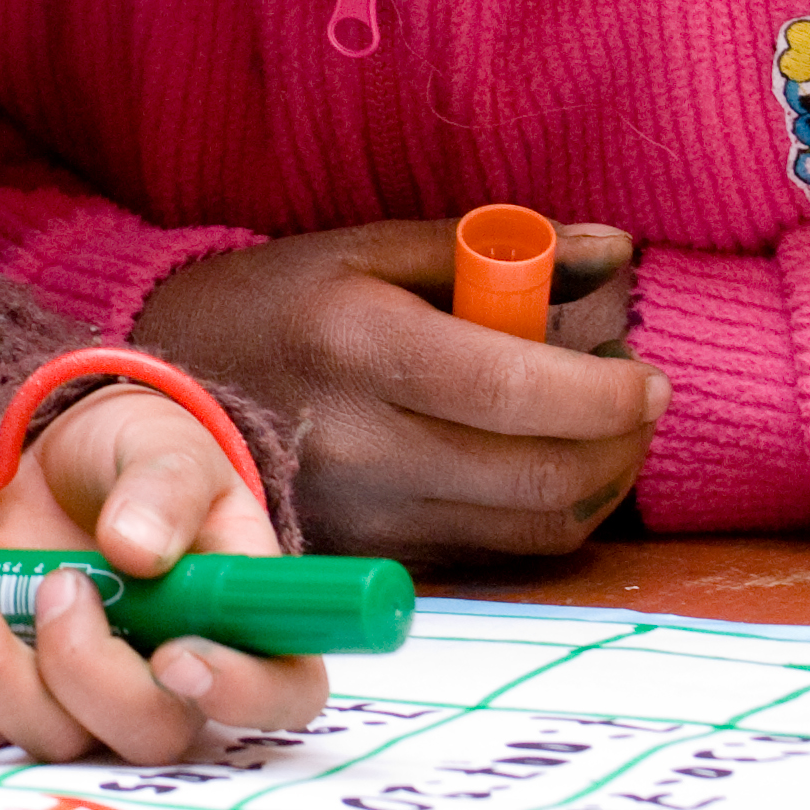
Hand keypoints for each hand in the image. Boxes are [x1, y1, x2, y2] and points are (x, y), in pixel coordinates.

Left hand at [0, 380, 332, 763]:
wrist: (50, 456)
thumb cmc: (135, 458)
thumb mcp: (164, 448)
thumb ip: (163, 490)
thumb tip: (138, 550)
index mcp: (238, 624)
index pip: (280, 691)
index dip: (240, 693)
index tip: (179, 656)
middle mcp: (167, 683)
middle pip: (151, 733)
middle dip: (92, 672)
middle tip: (60, 584)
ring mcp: (80, 697)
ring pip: (54, 736)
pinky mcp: (1, 696)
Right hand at [132, 220, 658, 562]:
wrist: (160, 399)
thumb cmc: (277, 305)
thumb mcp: (369, 248)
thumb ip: (496, 250)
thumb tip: (616, 251)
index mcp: (363, 344)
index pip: (519, 388)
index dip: (608, 393)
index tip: (649, 376)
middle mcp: (362, 443)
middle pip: (541, 474)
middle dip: (623, 444)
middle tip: (641, 403)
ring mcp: (366, 516)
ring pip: (532, 528)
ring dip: (599, 486)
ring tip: (607, 436)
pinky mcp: (370, 560)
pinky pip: (496, 556)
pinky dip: (546, 518)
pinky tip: (551, 471)